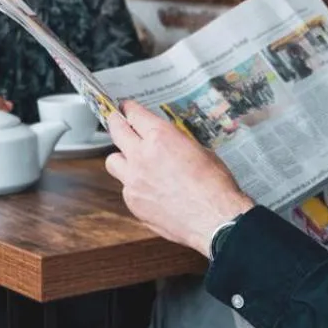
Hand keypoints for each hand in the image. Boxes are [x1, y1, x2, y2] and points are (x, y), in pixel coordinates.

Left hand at [105, 100, 252, 255]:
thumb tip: (168, 143)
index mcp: (160, 137)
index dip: (129, 109)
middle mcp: (141, 155)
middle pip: (116, 131)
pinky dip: (134, 186)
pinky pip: (125, 187)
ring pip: (113, 161)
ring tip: (132, 161)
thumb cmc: (214, 185)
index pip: (134, 114)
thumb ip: (176, 143)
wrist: (215, 219)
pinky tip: (150, 190)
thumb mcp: (200, 150)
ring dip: (121, 158)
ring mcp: (133, 180)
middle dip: (115, 123)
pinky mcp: (133, 202)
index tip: (126, 108)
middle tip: (117, 121)